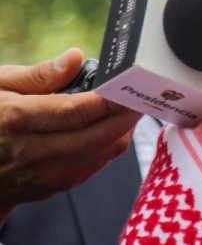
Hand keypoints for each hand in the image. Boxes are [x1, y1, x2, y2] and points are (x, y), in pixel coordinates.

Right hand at [0, 48, 140, 217]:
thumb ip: (39, 75)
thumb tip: (75, 58)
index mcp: (16, 120)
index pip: (75, 112)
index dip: (110, 99)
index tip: (132, 84)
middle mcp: (32, 152)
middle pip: (97, 137)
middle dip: (128, 115)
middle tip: (143, 94)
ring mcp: (43, 175)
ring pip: (101, 154)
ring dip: (122, 130)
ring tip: (127, 107)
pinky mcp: (52, 187)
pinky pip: (93, 166)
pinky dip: (108, 145)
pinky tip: (109, 127)